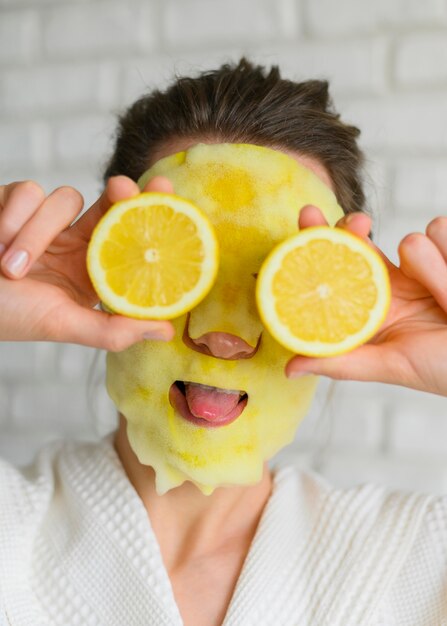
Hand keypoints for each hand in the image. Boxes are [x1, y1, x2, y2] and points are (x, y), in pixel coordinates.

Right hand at [0, 176, 174, 349]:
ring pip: (63, 198)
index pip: (131, 235)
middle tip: (122, 188)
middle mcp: (74, 243)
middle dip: (119, 192)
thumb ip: (112, 331)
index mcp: (93, 270)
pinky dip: (10, 217)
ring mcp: (44, 222)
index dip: (151, 211)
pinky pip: (26, 190)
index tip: (166, 193)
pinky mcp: (13, 203)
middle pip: (109, 202)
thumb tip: (168, 329)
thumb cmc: (8, 316)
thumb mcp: (61, 325)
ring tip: (10, 267)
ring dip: (35, 232)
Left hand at [286, 206, 446, 396]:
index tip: (307, 216)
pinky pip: (445, 229)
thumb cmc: (444, 369)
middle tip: (357, 225)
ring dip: (435, 271)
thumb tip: (290, 369)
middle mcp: (395, 278)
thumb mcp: (393, 365)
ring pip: (416, 235)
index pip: (335, 264)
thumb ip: (344, 362)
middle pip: (361, 236)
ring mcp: (428, 262)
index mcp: (371, 303)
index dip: (318, 238)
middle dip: (354, 227)